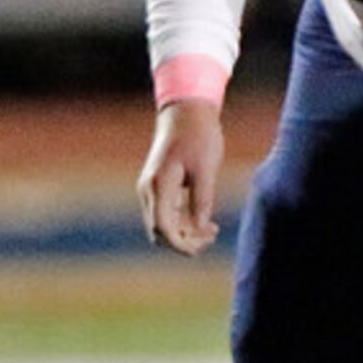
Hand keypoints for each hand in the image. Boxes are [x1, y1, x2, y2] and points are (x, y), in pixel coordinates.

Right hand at [138, 100, 224, 255]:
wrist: (186, 113)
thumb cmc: (199, 137)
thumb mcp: (206, 169)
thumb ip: (202, 199)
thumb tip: (201, 228)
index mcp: (158, 186)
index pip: (162, 227)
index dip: (180, 244)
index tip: (201, 248)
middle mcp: (148, 190)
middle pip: (159, 230)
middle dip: (184, 240)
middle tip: (213, 235)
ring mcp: (151, 189)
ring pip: (162, 224)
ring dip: (185, 232)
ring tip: (213, 230)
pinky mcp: (158, 187)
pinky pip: (166, 214)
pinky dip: (183, 222)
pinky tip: (206, 222)